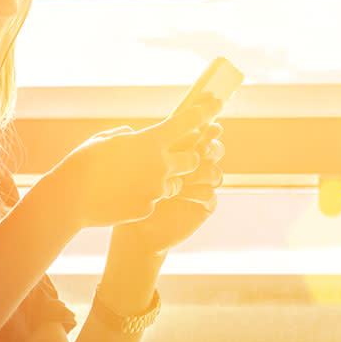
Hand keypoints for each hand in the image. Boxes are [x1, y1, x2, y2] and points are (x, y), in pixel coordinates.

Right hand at [50, 102, 214, 229]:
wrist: (69, 198)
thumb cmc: (83, 163)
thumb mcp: (106, 140)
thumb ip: (129, 137)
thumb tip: (137, 138)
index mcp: (149, 141)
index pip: (186, 122)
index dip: (204, 111)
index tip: (216, 102)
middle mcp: (159, 165)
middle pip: (192, 160)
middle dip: (190, 158)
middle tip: (181, 156)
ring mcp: (155, 189)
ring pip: (174, 184)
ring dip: (164, 180)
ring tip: (136, 180)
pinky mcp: (149, 208)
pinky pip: (154, 202)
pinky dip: (144, 198)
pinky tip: (122, 197)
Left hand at [116, 122, 223, 254]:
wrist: (132, 225)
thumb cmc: (125, 191)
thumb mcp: (130, 164)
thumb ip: (138, 145)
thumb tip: (136, 130)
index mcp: (177, 151)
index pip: (195, 132)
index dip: (204, 122)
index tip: (207, 116)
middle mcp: (191, 167)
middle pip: (213, 149)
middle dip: (210, 146)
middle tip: (201, 149)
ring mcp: (198, 186)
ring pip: (214, 171)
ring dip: (204, 172)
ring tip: (187, 177)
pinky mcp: (202, 206)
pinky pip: (210, 195)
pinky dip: (200, 192)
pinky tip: (185, 196)